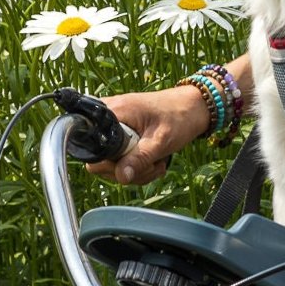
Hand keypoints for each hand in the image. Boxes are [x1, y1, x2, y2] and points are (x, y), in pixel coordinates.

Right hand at [87, 84, 209, 183]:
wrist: (194, 108)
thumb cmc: (179, 117)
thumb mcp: (160, 141)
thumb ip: (139, 159)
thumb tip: (121, 177)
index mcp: (113, 112)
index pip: (90, 146)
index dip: (107, 162)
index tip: (130, 163)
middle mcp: (109, 118)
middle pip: (99, 161)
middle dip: (126, 171)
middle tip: (150, 165)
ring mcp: (115, 128)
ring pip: (112, 166)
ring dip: (136, 171)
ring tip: (156, 162)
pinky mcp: (123, 137)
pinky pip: (122, 162)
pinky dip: (139, 168)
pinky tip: (155, 162)